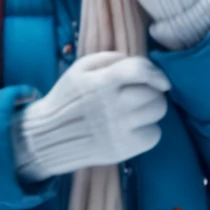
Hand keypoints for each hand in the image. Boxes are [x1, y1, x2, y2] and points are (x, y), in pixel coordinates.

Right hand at [12, 52, 169, 181]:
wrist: (49, 136)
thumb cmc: (66, 98)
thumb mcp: (80, 68)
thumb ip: (109, 59)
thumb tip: (135, 61)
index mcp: (101, 82)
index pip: (140, 71)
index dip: (155, 71)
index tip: (160, 78)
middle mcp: (113, 107)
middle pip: (154, 94)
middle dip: (153, 90)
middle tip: (142, 93)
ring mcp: (119, 130)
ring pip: (157, 113)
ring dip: (153, 108)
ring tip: (139, 109)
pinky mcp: (123, 150)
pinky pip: (154, 135)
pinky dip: (149, 129)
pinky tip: (135, 126)